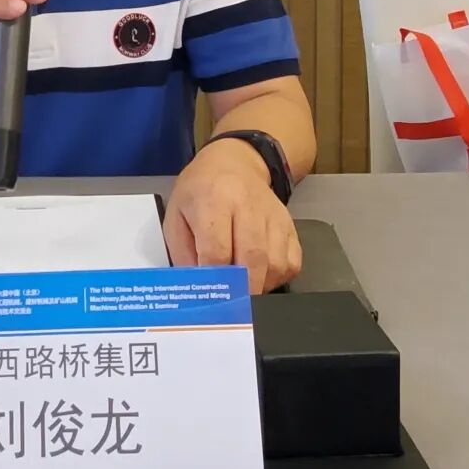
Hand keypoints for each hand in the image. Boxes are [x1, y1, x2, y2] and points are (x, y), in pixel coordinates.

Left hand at [163, 139, 301, 293]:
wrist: (234, 162)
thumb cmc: (199, 190)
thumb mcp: (176, 215)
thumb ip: (183, 253)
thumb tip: (198, 290)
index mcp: (213, 200)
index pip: (217, 250)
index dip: (214, 280)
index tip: (208, 298)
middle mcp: (248, 206)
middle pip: (252, 259)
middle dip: (241, 290)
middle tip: (230, 306)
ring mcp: (273, 215)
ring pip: (276, 264)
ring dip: (260, 286)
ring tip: (243, 288)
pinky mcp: (290, 225)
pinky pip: (292, 262)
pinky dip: (278, 278)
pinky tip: (260, 275)